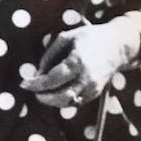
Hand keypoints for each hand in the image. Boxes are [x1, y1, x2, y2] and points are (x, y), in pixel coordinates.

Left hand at [20, 17, 140, 106]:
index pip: (53, 79)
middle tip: (32, 90)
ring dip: (52, 101)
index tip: (23, 84)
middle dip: (43, 97)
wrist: (117, 46)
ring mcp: (92, 88)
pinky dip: (63, 100)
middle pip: (61, 96)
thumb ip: (50, 55)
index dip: (36, 84)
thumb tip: (38, 73)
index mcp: (77, 61)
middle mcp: (86, 78)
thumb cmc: (89, 38)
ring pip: (68, 103)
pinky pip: (76, 102)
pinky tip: (55, 92)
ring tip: (41, 92)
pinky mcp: (95, 93)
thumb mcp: (67, 37)